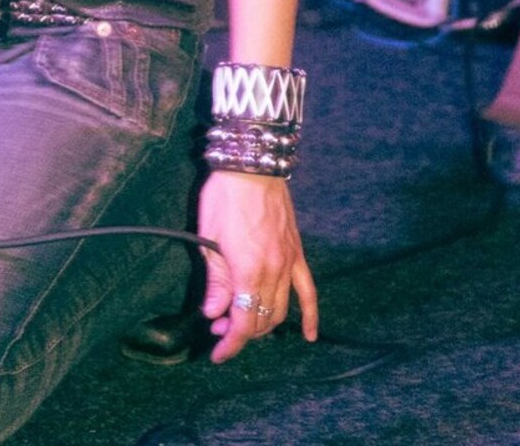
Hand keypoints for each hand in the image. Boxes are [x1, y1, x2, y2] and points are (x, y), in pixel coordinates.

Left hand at [197, 170, 317, 363]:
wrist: (252, 165)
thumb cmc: (225, 197)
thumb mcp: (210, 238)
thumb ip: (215, 280)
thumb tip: (213, 312)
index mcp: (248, 271)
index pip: (243, 322)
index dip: (229, 344)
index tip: (216, 354)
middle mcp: (273, 272)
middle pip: (261, 320)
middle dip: (240, 331)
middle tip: (219, 327)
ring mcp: (289, 263)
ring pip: (280, 309)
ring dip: (263, 324)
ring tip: (242, 321)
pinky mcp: (297, 253)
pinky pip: (308, 290)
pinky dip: (309, 315)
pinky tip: (308, 334)